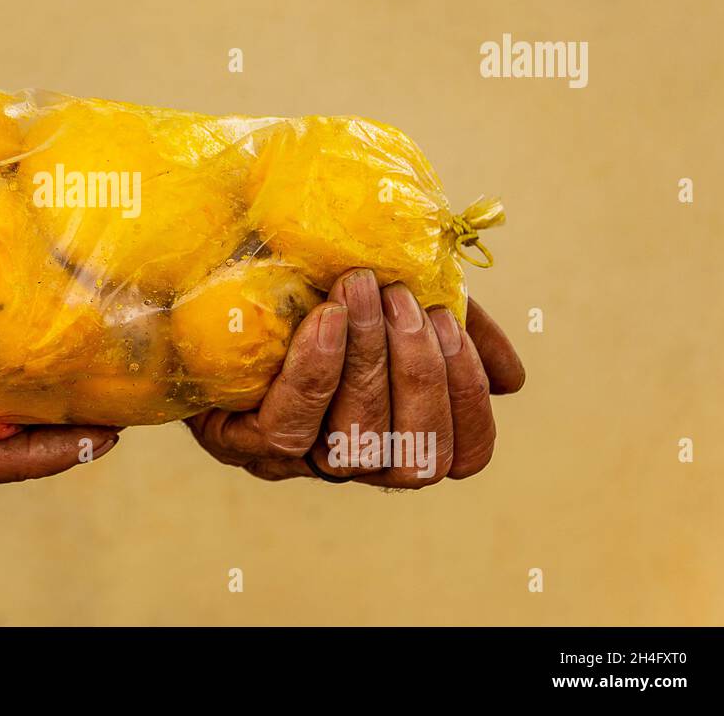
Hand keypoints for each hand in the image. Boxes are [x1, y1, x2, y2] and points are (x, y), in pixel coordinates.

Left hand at [185, 269, 524, 486]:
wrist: (211, 264)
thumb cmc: (309, 281)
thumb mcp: (392, 298)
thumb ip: (452, 329)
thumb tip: (512, 379)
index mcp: (394, 431)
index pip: (459, 454)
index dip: (467, 399)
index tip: (450, 325)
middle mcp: (348, 459)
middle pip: (411, 457)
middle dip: (418, 373)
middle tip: (402, 298)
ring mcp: (292, 459)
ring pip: (353, 442)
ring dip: (369, 361)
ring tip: (362, 290)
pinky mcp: (237, 442)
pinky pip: (287, 426)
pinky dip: (316, 371)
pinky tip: (325, 319)